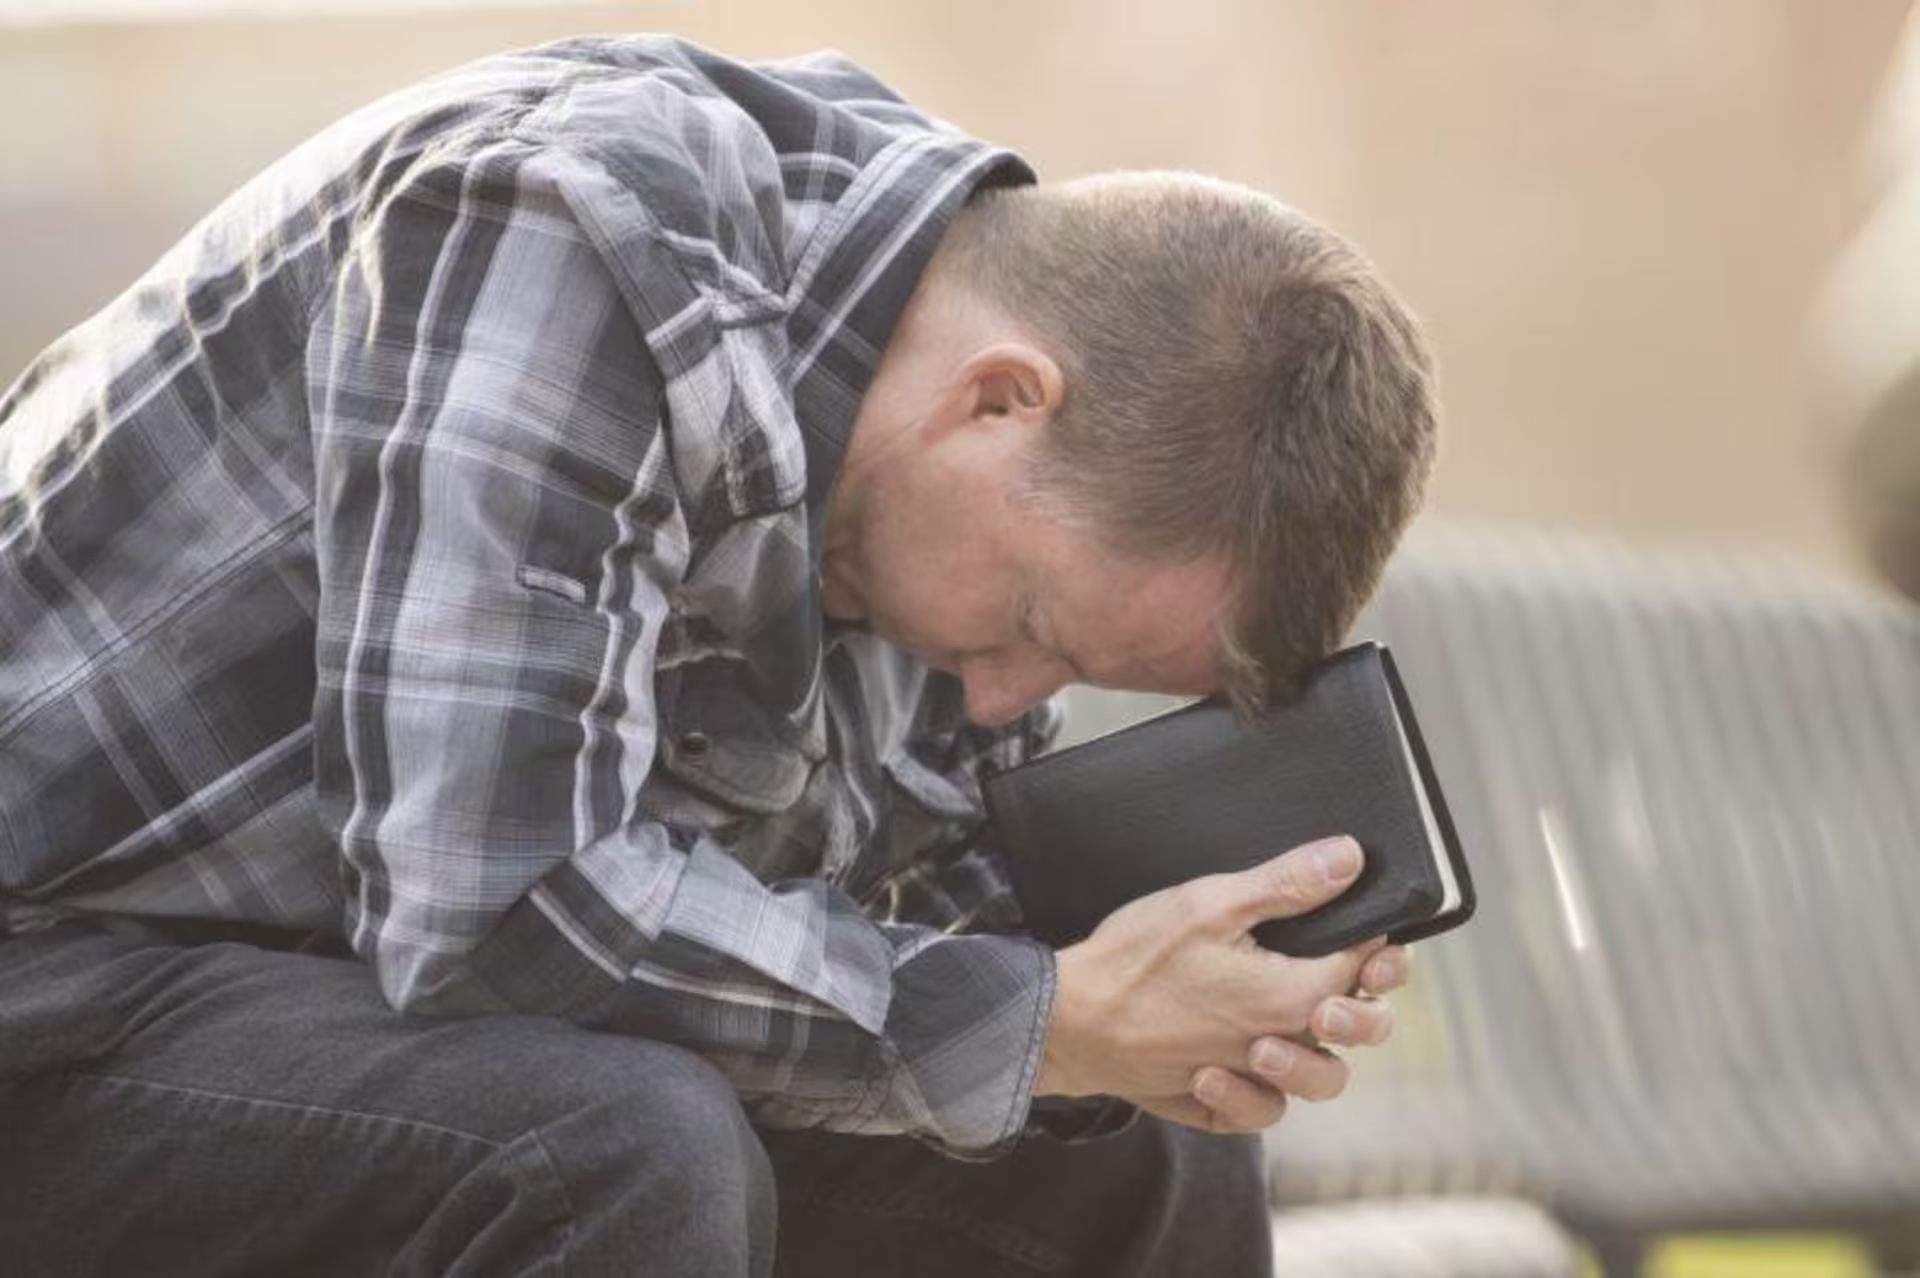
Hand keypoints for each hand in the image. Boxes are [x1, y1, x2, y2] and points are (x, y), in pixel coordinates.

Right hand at [1034, 835, 1406, 1133]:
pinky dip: (1261, 1093)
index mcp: (1288, 997)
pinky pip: (1263, 1111)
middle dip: (1364, 997)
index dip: (1372, 940)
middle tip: (1342, 970)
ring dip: (1316, 1049)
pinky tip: (1240, 1061)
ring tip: (1282, 1021)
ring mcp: (1247, 1082)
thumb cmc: (1133, 960)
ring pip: (1321, 1081)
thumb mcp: (1210, 903)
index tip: (1359, 919)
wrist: (1067, 1021)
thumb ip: (1287, 884)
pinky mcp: (1212, 1104)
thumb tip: (1350, 860)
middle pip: (1360, 1031)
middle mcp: (1278, 1047)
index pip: (1364, 968)